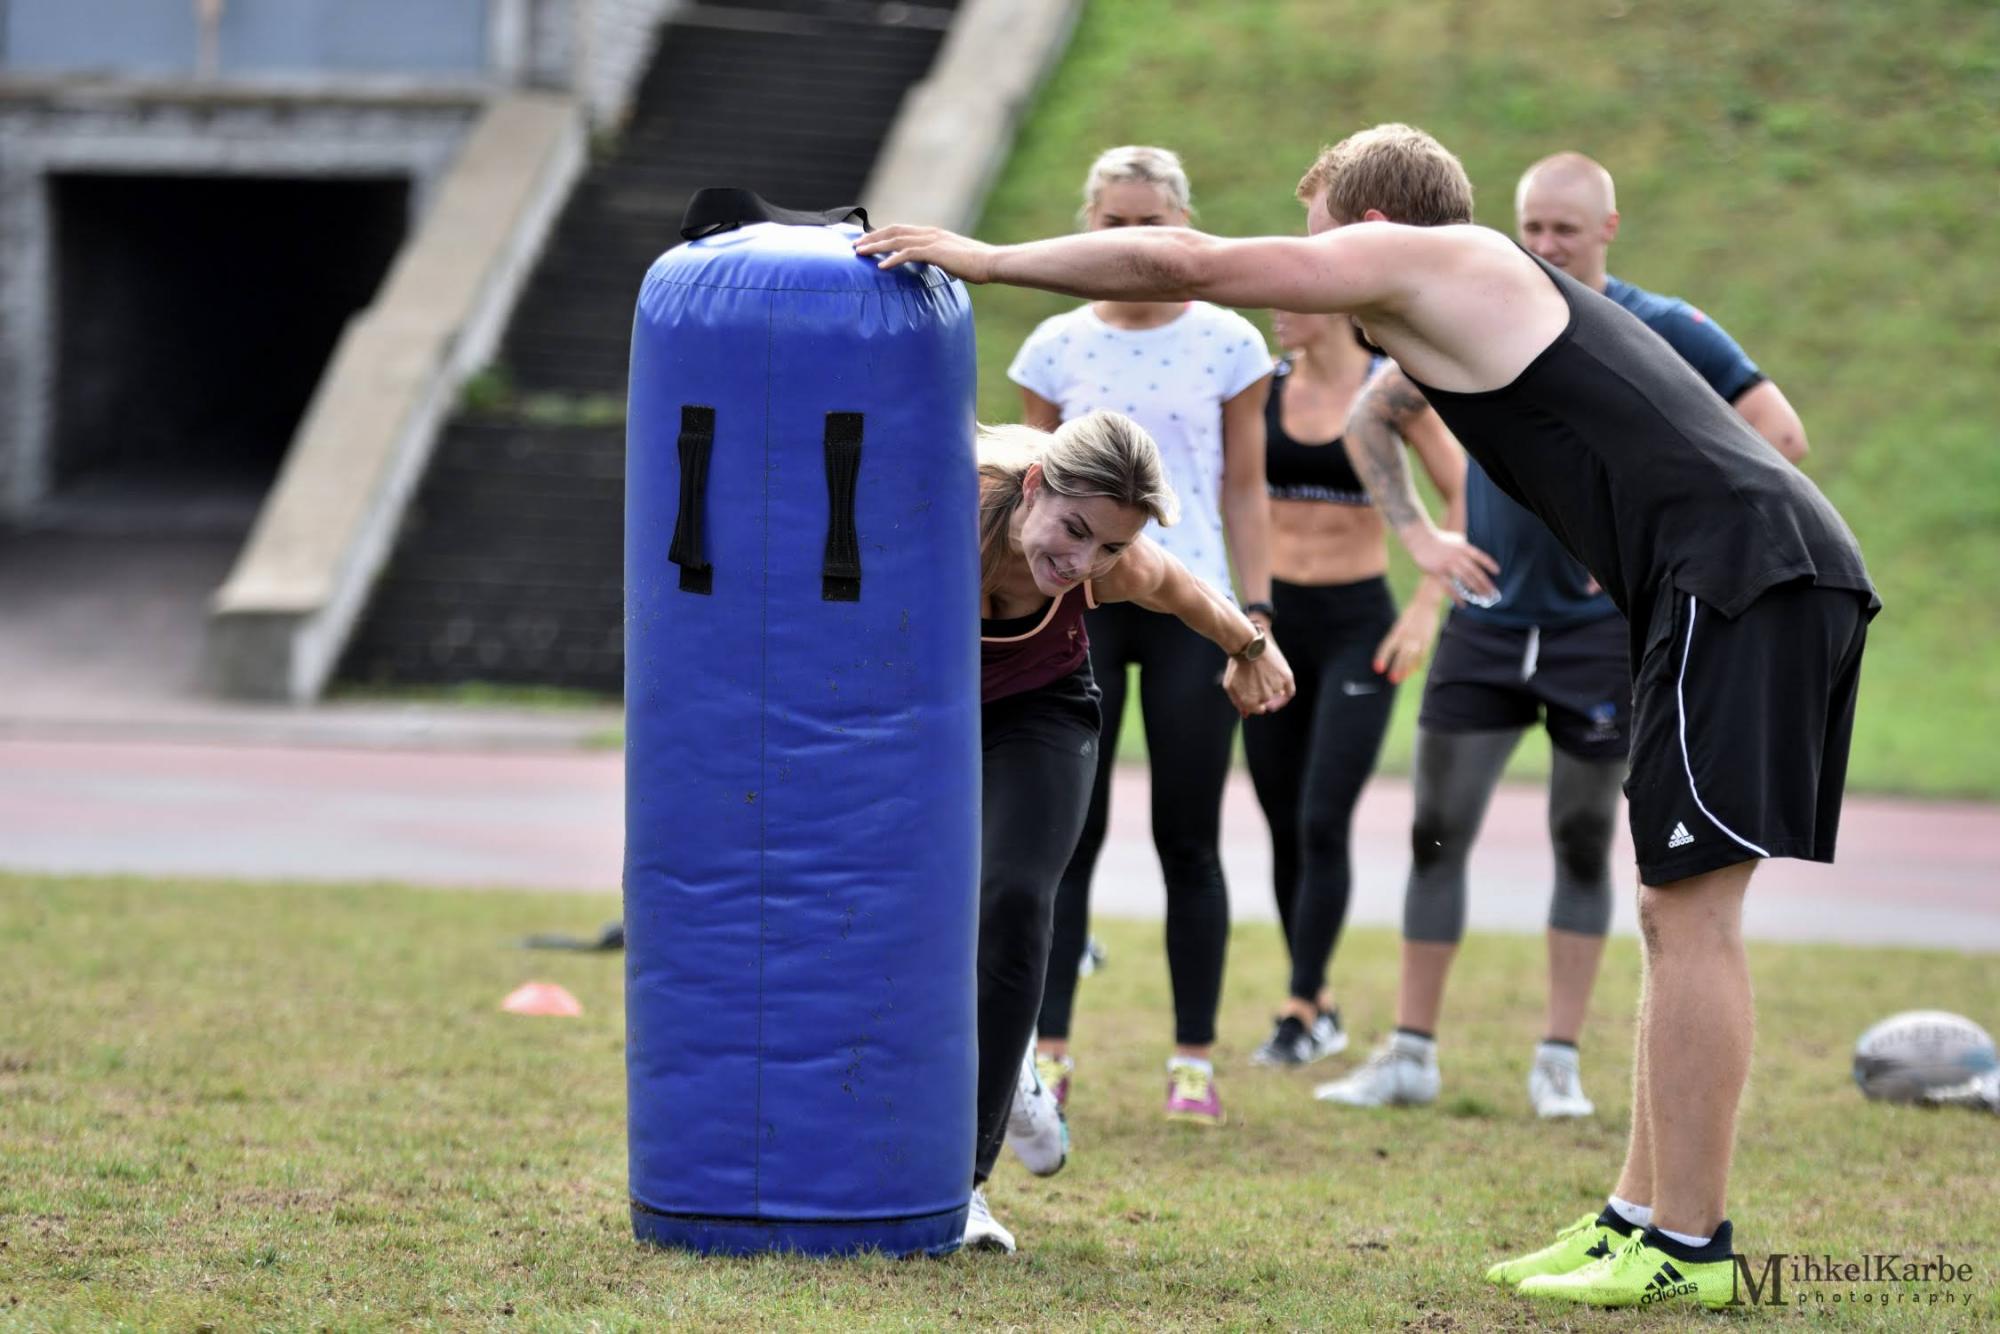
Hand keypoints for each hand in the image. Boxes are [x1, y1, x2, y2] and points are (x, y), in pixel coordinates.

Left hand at [853, 225, 997, 282]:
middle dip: (872, 237)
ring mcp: (932, 240)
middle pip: (893, 231)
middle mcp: (929, 233)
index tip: (867, 241)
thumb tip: (930, 268)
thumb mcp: (952, 260)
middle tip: (855, 246)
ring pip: (896, 240)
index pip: (901, 229)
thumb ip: (938, 260)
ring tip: (860, 253)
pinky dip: (892, 259)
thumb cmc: (976, 264)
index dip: (882, 234)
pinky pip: (908, 254)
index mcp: (932, 233)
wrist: (991, 262)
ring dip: (876, 246)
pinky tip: (881, 267)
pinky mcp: (935, 251)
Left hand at [1224, 639, 1294, 716]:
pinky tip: (1282, 690)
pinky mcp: (1286, 677)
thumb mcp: (1230, 685)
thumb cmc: (1236, 664)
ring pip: (1277, 695)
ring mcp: (1276, 687)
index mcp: (1250, 701)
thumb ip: (1238, 701)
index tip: (1256, 696)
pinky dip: (1286, 693)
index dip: (1257, 704)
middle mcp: (1264, 697)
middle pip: (1267, 701)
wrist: (1247, 645)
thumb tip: (1246, 715)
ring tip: (1264, 675)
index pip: (1258, 709)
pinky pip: (1290, 691)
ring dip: (1273, 689)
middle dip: (1263, 694)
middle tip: (1258, 681)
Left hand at [1371, 598, 1441, 684]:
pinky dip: (1418, 664)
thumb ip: (1397, 638)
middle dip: (1396, 668)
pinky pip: (1422, 655)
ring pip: (1411, 658)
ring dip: (1406, 669)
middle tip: (1392, 679)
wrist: (1425, 604)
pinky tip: (1414, 671)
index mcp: (1397, 631)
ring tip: (1401, 678)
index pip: (1386, 647)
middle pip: (1400, 656)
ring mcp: (1417, 639)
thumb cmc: (1411, 615)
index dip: (1382, 658)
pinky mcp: (1427, 640)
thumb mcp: (1400, 625)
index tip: (1378, 668)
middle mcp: (1406, 636)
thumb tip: (1395, 651)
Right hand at [1405, 527, 1498, 604]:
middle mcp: (1457, 556)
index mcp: (1463, 547)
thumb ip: (1465, 547)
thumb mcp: (1455, 538)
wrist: (1420, 538)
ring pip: (1464, 580)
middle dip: (1485, 583)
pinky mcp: (1437, 572)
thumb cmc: (1438, 538)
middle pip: (1474, 572)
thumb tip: (1474, 556)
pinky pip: (1449, 587)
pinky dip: (1456, 596)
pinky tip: (1463, 604)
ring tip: (1482, 598)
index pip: (1480, 557)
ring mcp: (1447, 565)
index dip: (1489, 564)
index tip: (1497, 572)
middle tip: (1492, 593)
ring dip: (1475, 590)